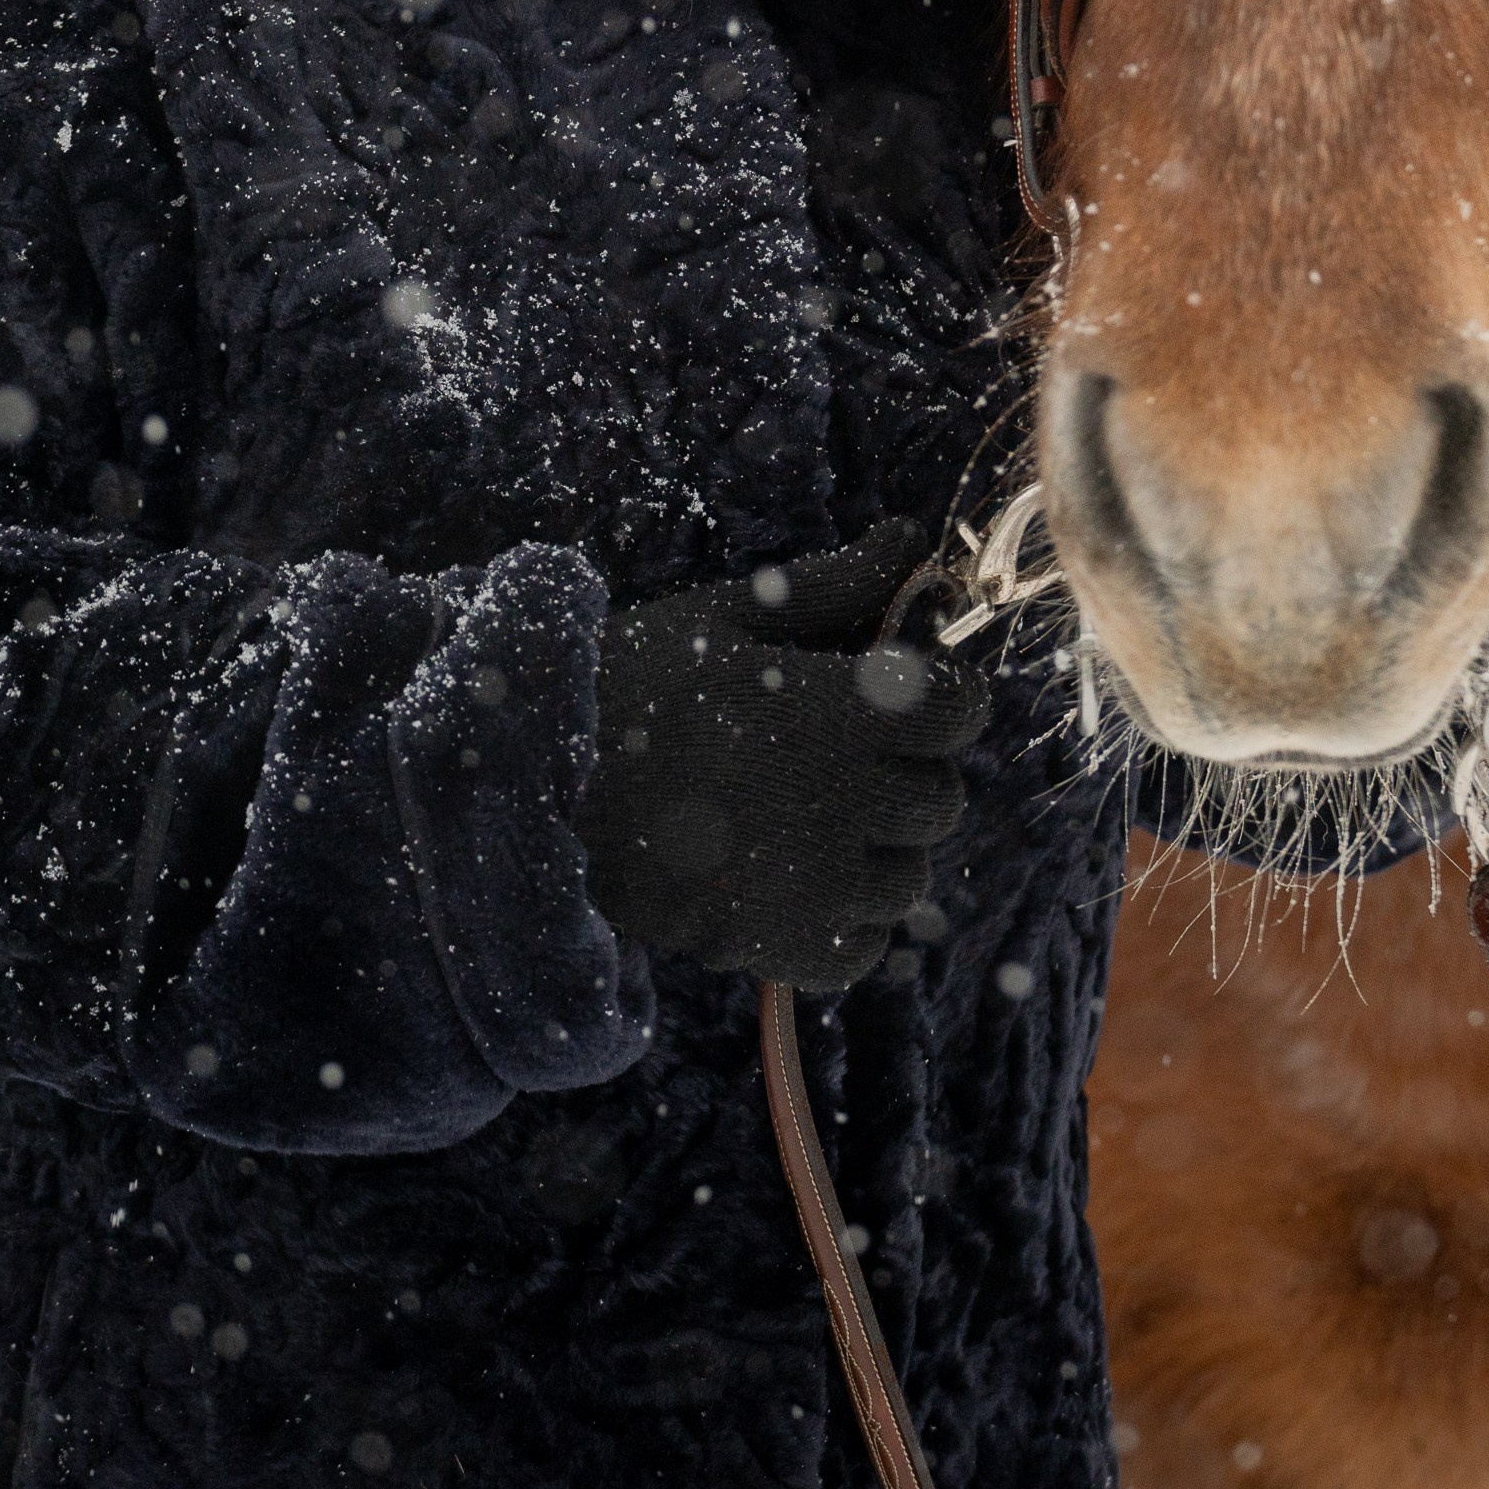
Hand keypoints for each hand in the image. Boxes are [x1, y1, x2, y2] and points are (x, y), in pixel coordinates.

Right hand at [579, 519, 988, 990]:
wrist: (531, 793)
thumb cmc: (627, 687)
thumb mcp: (725, 619)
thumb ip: (831, 585)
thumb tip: (909, 538)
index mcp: (837, 710)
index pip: (958, 710)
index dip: (936, 697)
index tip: (891, 695)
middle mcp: (843, 801)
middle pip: (939, 797)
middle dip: (902, 773)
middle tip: (831, 757)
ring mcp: (818, 886)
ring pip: (908, 877)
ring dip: (875, 851)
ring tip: (801, 821)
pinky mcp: (785, 950)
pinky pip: (862, 945)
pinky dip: (840, 922)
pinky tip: (786, 880)